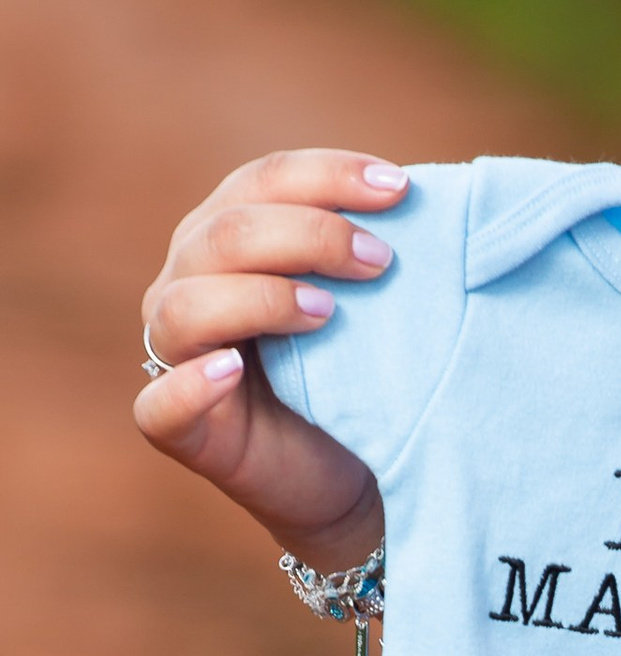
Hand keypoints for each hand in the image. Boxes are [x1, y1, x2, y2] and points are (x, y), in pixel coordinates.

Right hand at [136, 147, 408, 566]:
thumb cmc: (362, 379)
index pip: (264, 180)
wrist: (355, 479)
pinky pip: (159, 403)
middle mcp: (190, 281)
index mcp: (231, 236)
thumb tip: (425, 196)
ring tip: (328, 313)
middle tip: (382, 262)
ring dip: (262, 299)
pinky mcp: (177, 427)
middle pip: (227, 232)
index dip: (329, 176)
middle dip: (310, 235)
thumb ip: (377, 249)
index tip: (401, 190)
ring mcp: (174, 353)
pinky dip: (192, 383)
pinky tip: (233, 370)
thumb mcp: (373, 306)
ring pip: (188, 304)